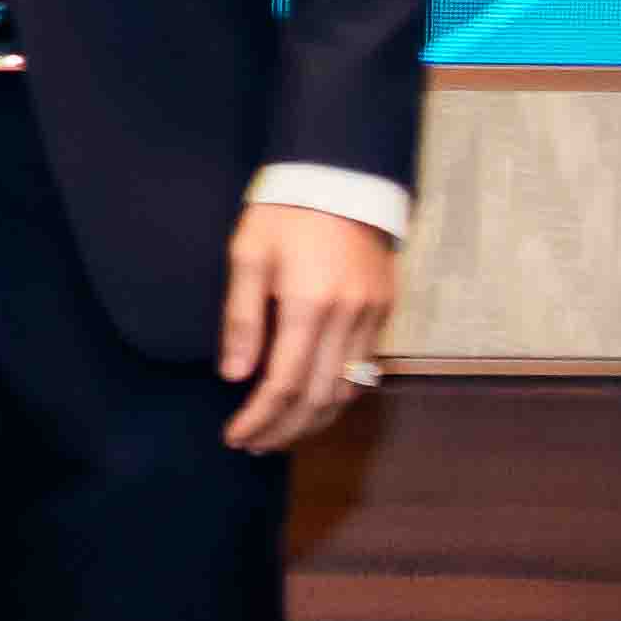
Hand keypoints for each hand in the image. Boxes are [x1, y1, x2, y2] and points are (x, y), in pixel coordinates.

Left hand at [215, 204, 398, 453]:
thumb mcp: (248, 255)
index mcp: (309, 304)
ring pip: (347, 390)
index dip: (259, 417)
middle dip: (285, 429)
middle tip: (254, 445)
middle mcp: (348, 317)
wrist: (342, 176)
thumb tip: (235, 375)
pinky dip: (338, 395)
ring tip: (279, 433)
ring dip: (313, 420)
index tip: (235, 436)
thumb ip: (242, 318)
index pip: (284, 382)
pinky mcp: (385, 310)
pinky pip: (364, 370)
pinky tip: (313, 403)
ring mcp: (373, 316)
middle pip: (319, 398)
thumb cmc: (284, 212)